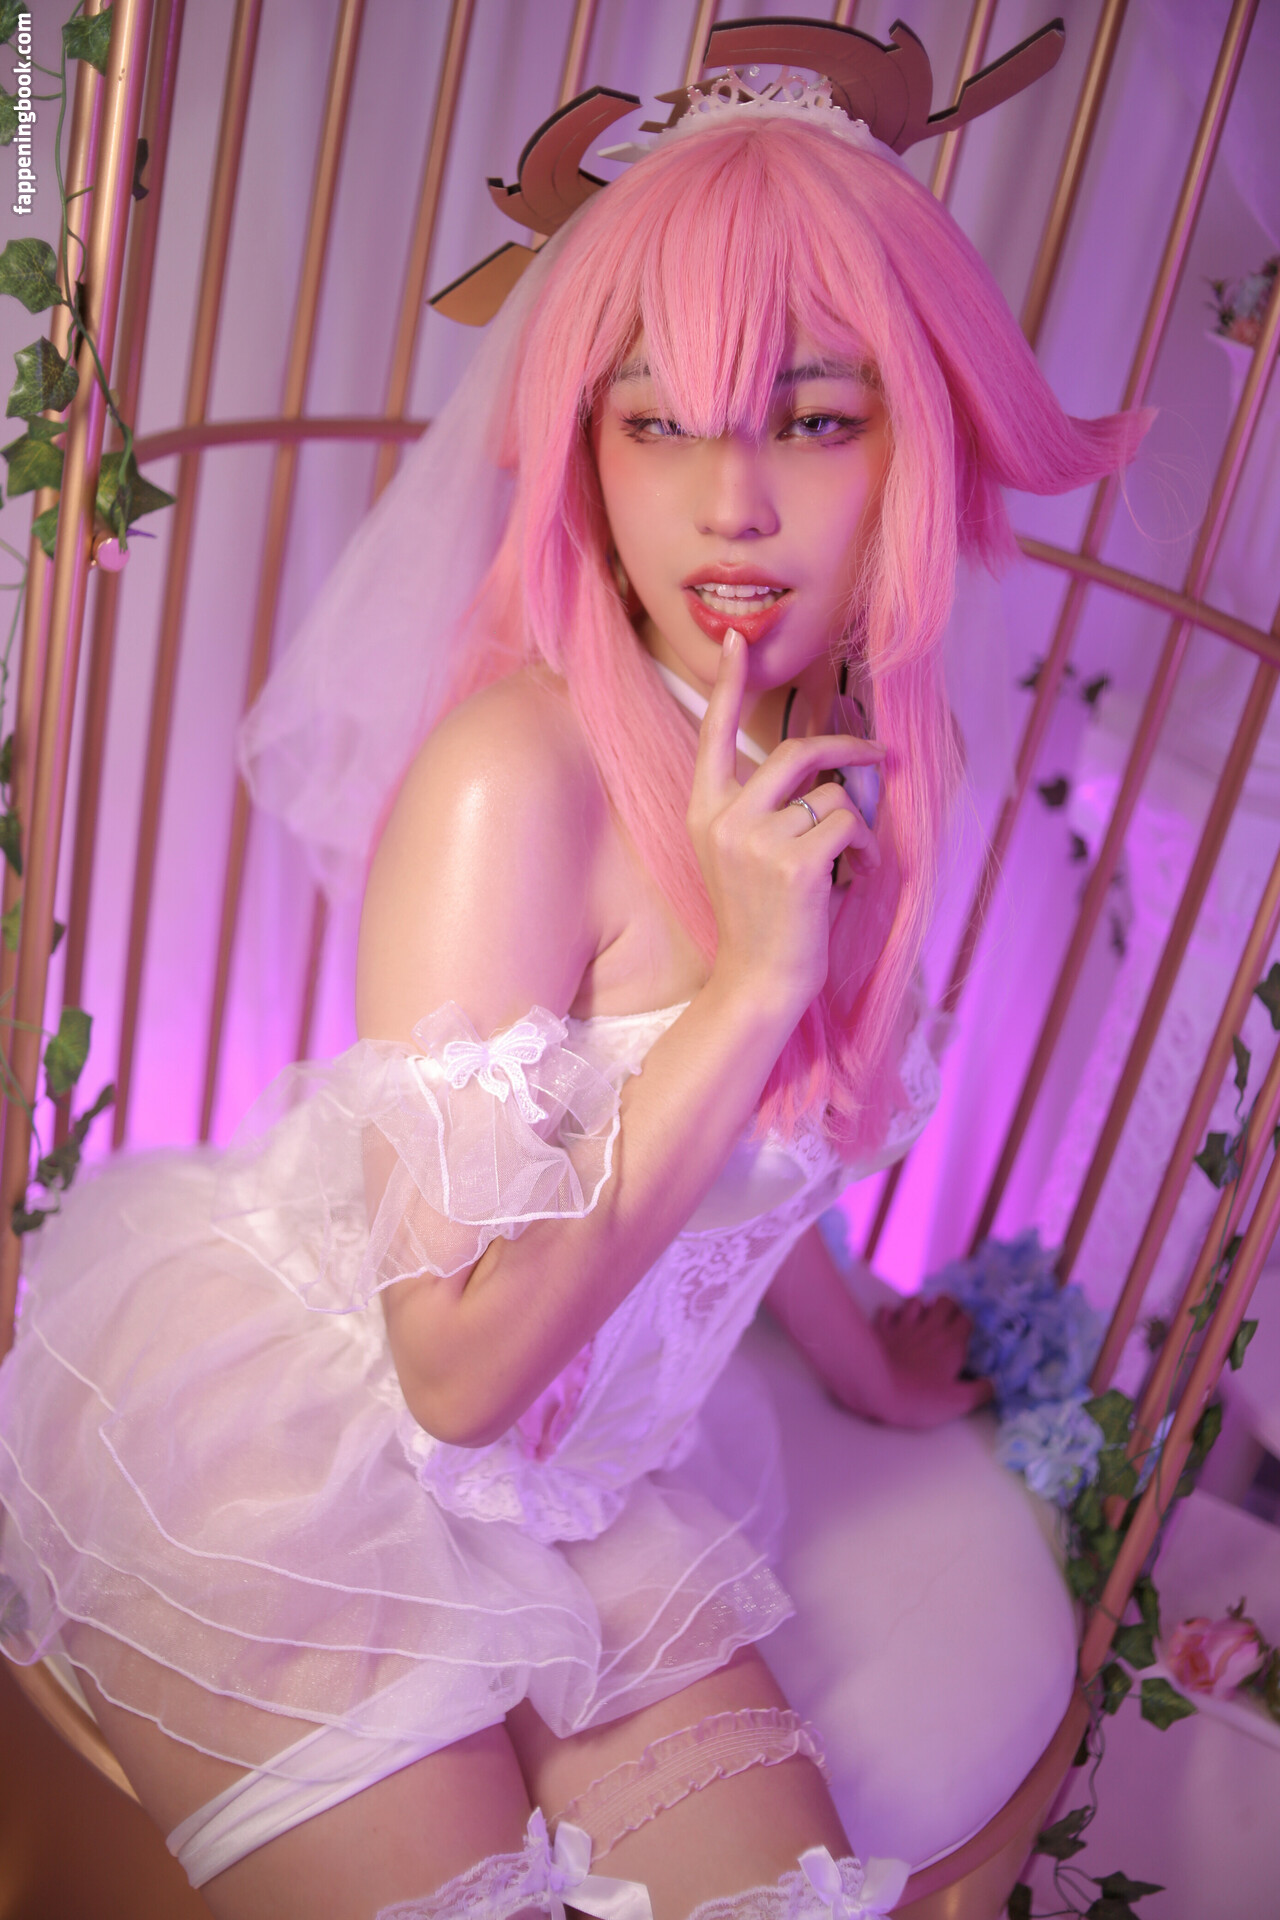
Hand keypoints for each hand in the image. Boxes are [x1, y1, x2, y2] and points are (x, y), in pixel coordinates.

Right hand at [687, 630, 886, 1023]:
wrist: (756, 980)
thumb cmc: (761, 918)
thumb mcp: (742, 853)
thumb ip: (764, 806)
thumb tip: (825, 765)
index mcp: (704, 810)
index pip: (714, 734)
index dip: (728, 684)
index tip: (738, 641)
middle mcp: (723, 817)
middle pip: (797, 753)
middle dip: (848, 750)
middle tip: (880, 756)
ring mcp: (756, 839)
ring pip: (833, 796)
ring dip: (857, 826)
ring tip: (849, 860)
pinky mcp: (794, 862)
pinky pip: (852, 825)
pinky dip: (866, 848)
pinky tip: (855, 875)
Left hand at [872, 1294, 993, 1428]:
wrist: (876, 1389)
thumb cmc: (920, 1397)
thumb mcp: (958, 1403)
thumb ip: (981, 1392)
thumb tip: (994, 1384)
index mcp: (952, 1342)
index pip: (967, 1318)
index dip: (968, 1322)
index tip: (967, 1333)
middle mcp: (930, 1327)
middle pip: (944, 1300)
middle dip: (948, 1307)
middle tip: (946, 1322)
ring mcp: (904, 1324)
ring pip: (916, 1300)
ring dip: (920, 1307)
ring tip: (920, 1320)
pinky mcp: (882, 1327)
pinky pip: (887, 1310)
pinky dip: (891, 1315)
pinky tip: (892, 1324)